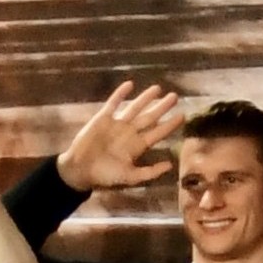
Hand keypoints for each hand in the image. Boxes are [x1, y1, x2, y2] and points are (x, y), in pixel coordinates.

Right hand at [56, 81, 188, 192]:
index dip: (170, 124)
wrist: (80, 170)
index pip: (158, 133)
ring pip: (134, 108)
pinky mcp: (103, 119)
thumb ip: (150, 172)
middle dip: (162, 107)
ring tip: (158, 88)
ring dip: (145, 98)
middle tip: (175, 97)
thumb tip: (170, 165)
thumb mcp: (130, 177)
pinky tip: (130, 84)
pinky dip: (120, 94)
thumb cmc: (105, 176)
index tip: (183, 116)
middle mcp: (130, 133)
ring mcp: (117, 124)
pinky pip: (113, 104)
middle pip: (150, 117)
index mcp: (137, 146)